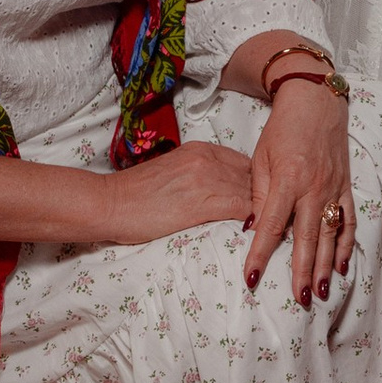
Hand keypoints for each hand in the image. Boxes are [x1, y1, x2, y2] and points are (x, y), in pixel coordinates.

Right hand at [105, 142, 258, 243]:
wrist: (110, 204)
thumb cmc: (135, 194)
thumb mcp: (174, 170)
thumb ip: (199, 173)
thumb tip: (217, 189)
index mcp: (201, 149)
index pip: (244, 162)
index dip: (255, 182)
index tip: (259, 200)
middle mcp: (208, 159)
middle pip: (253, 176)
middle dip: (263, 196)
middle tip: (270, 215)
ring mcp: (207, 179)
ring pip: (252, 192)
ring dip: (262, 210)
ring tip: (269, 228)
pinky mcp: (204, 202)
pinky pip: (243, 209)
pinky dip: (252, 221)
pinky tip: (254, 232)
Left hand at [248, 74, 355, 302]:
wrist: (315, 102)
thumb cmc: (282, 130)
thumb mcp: (260, 159)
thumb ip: (259, 196)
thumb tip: (253, 231)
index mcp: (288, 180)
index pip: (272, 226)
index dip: (260, 254)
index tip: (251, 279)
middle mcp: (314, 188)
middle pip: (307, 238)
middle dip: (303, 271)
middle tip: (300, 299)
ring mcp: (334, 189)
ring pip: (330, 234)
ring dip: (327, 265)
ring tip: (323, 292)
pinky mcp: (346, 186)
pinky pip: (349, 220)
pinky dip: (347, 244)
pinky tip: (343, 265)